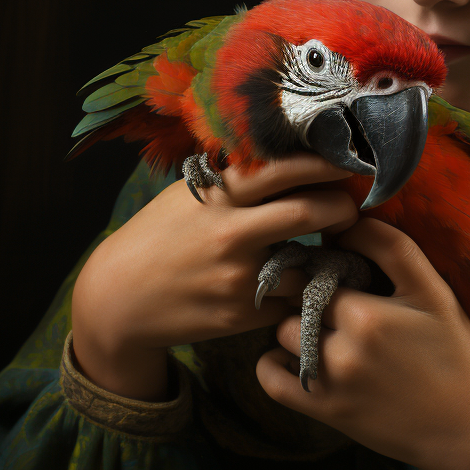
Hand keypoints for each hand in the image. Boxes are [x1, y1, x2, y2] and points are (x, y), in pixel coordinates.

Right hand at [71, 154, 358, 400]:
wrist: (118, 298)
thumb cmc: (161, 236)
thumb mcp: (190, 196)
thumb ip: (236, 180)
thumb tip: (291, 154)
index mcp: (219, 196)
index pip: (283, 169)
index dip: (324, 162)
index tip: (351, 158)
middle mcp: (230, 233)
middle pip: (310, 212)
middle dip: (342, 207)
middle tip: (349, 207)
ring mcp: (237, 277)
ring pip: (308, 263)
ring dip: (328, 257)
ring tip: (332, 249)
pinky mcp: (240, 315)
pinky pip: (290, 300)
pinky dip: (302, 290)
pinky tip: (302, 282)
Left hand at [255, 218, 469, 469]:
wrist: (467, 427)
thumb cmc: (454, 352)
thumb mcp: (434, 292)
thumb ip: (391, 248)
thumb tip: (348, 222)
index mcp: (365, 315)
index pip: (319, 271)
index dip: (328, 267)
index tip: (345, 273)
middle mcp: (340, 351)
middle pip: (298, 302)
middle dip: (312, 295)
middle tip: (337, 301)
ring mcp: (329, 385)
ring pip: (283, 335)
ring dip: (296, 327)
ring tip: (325, 327)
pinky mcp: (324, 413)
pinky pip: (271, 380)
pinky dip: (273, 363)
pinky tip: (295, 354)